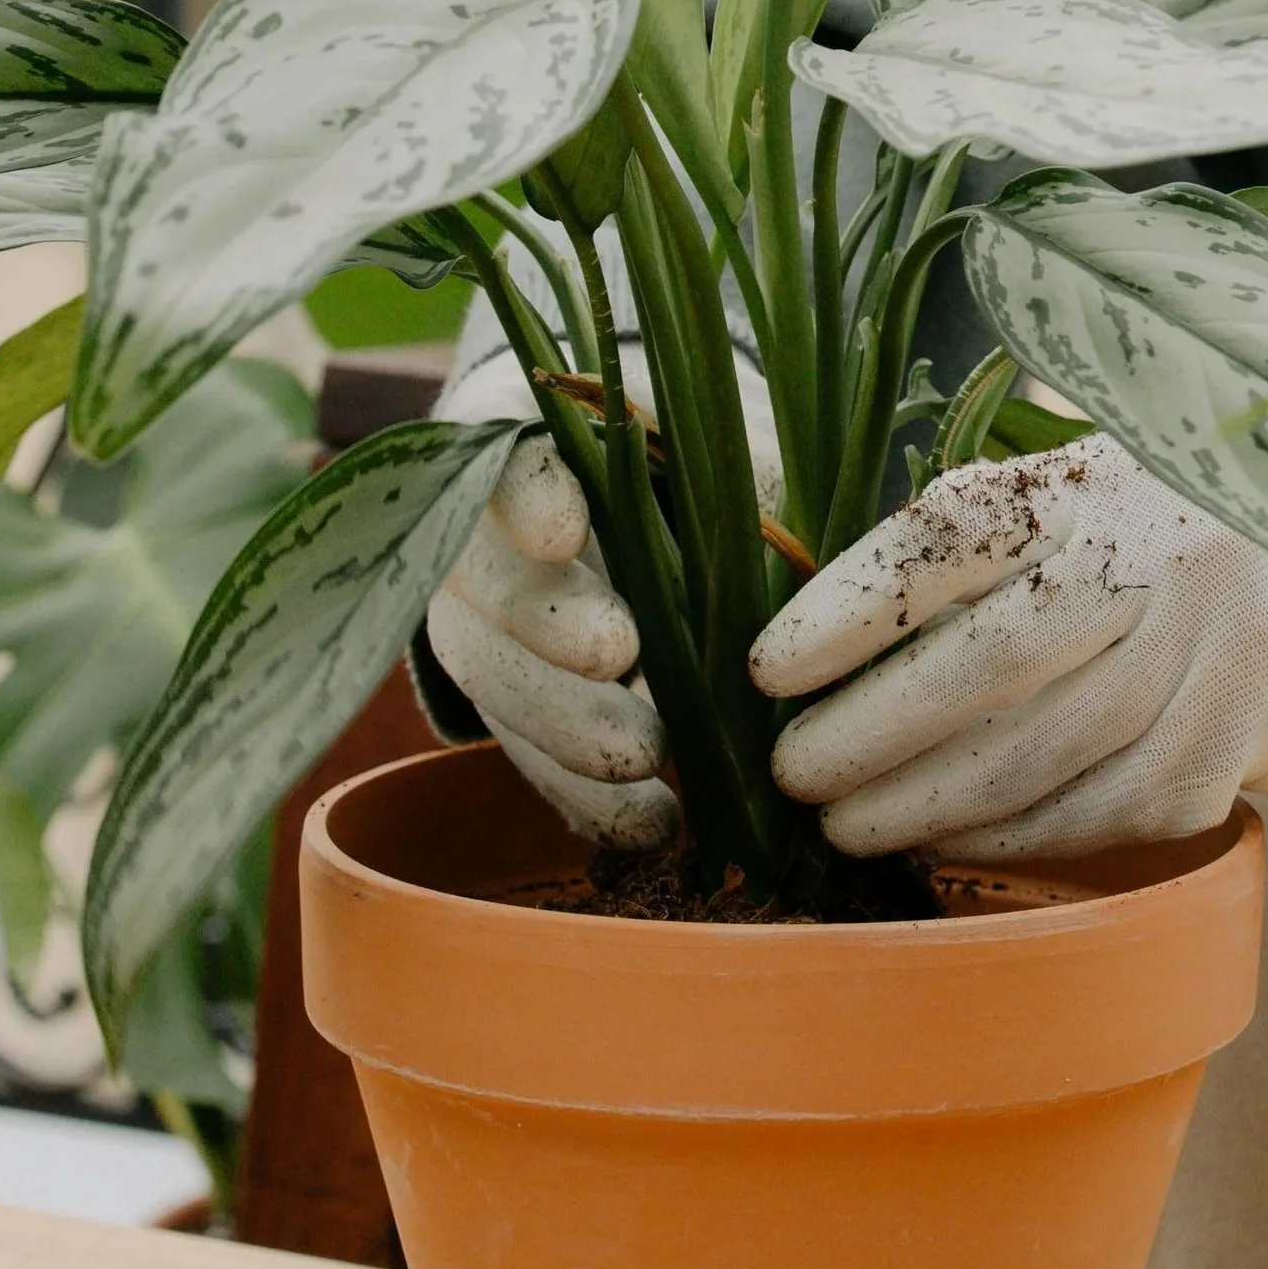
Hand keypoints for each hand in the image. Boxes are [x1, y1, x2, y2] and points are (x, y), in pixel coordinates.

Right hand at [428, 339, 785, 851]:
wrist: (638, 511)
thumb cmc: (688, 458)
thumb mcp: (725, 447)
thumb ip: (744, 481)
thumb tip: (796, 565)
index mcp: (518, 443)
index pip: (501, 459)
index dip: (524, 494)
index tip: (566, 530)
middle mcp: (471, 540)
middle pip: (484, 583)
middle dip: (545, 625)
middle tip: (616, 657)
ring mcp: (477, 632)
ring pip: (493, 682)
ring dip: (563, 731)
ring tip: (645, 766)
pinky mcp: (508, 712)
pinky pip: (527, 758)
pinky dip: (581, 797)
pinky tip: (645, 825)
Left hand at [747, 434, 1267, 859]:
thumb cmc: (1161, 524)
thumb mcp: (1082, 488)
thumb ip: (974, 537)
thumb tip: (807, 613)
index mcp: (1092, 481)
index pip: (952, 538)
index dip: (850, 607)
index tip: (767, 668)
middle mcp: (1158, 557)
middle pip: (992, 662)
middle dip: (873, 734)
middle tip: (791, 774)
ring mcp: (1210, 653)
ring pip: (1045, 757)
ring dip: (929, 808)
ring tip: (848, 824)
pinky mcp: (1241, 742)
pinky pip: (1108, 813)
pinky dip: (1016, 841)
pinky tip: (953, 844)